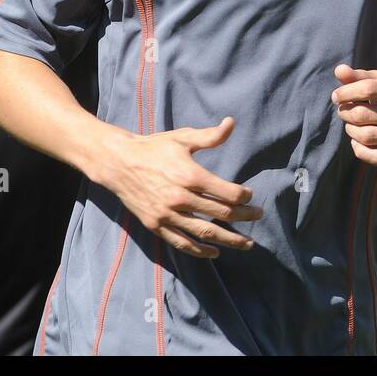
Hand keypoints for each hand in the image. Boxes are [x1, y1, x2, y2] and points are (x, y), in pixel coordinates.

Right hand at [98, 117, 262, 258]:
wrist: (118, 163)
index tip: (250, 196)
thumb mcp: (182, 138)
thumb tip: (231, 123)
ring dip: (229, 240)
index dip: (244, 197)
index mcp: (190, 175)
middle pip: (221, 214)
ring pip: (205, 233)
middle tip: (258, 217)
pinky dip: (200, 251)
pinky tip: (215, 252)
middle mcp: (180, 198)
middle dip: (244, 217)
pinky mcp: (156, 225)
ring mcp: (167, 214)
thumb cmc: (154, 148)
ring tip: (247, 244)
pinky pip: (181, 243)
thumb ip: (209, 136)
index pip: (227, 193)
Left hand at [332, 64, 376, 166]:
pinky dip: (360, 150)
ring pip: (366, 136)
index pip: (368, 89)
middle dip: (345, 112)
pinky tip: (357, 141)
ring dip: (351, 130)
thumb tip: (339, 70)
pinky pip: (376, 157)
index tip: (336, 96)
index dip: (346, 93)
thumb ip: (361, 76)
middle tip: (343, 111)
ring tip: (350, 124)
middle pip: (363, 115)